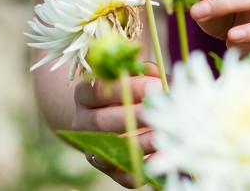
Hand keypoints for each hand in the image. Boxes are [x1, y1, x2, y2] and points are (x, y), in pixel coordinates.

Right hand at [73, 65, 162, 187]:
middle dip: (135, 116)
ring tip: (166, 134)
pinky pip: (123, 174)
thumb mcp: (133, 76)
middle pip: (102, 121)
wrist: (110, 115)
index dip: (128, 88)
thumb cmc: (128, 90)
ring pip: (110, 149)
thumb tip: (158, 77)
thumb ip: (146, 74)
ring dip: (141, 142)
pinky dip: (144, 167)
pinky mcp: (108, 169)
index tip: (156, 86)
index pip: (99, 90)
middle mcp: (83, 122)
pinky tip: (163, 156)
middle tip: (161, 111)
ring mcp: (92, 148)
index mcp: (84, 95)